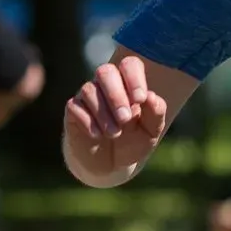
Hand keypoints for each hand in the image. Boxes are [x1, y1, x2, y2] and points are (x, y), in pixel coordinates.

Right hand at [65, 56, 168, 177]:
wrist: (110, 166)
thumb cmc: (133, 142)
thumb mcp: (151, 132)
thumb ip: (156, 113)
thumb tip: (151, 97)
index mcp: (129, 84)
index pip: (130, 65)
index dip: (134, 77)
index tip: (140, 99)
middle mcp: (107, 85)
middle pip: (106, 71)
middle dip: (116, 95)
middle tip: (125, 119)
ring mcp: (88, 97)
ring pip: (89, 90)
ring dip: (104, 113)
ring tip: (115, 133)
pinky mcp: (73, 111)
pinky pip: (75, 106)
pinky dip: (88, 121)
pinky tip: (97, 135)